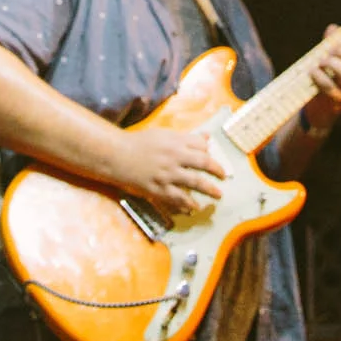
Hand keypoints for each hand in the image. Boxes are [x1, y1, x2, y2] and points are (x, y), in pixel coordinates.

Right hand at [108, 126, 226, 216]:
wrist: (117, 155)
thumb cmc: (139, 142)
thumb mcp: (164, 134)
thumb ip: (186, 137)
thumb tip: (206, 137)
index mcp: (176, 141)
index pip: (202, 146)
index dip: (210, 152)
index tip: (213, 158)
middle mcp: (175, 157)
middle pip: (204, 163)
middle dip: (217, 170)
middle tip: (224, 176)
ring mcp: (167, 174)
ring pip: (195, 182)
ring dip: (209, 189)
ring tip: (218, 194)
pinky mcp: (158, 188)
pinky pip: (178, 198)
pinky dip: (188, 203)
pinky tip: (194, 207)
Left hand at [303, 25, 340, 127]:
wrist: (320, 113)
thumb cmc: (326, 82)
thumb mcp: (330, 64)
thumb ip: (331, 46)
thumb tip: (333, 28)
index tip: (334, 40)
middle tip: (327, 51)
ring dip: (330, 63)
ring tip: (319, 62)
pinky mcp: (335, 101)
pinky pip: (329, 87)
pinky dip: (318, 76)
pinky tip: (312, 72)